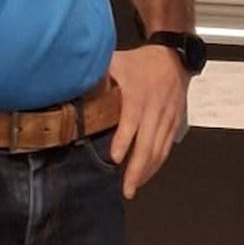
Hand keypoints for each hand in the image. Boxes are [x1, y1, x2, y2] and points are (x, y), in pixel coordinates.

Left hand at [105, 44, 189, 198]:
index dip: (124, 139)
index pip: (132, 119)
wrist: (173, 56)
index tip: (114, 158)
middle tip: (126, 188)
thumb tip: (69, 82)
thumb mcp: (116, 61)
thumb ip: (96, 73)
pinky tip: (146, 175)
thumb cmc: (139, 62)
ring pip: (159, 148)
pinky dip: (157, 163)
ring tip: (133, 187)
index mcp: (138, 94)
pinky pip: (167, 147)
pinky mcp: (174, 123)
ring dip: (147, 170)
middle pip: (148, 142)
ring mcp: (167, 117)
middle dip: (137, 168)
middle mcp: (155, 108)